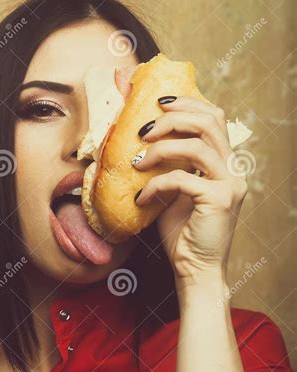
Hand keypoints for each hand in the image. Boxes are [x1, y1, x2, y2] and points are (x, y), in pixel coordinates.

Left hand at [132, 96, 247, 280]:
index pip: (214, 117)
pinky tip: (141, 198)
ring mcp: (230, 184)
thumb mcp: (173, 189)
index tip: (159, 103)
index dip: (188, 103)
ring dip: (161, 148)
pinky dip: (156, 184)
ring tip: (138, 161)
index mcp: (224, 161)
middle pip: (209, 121)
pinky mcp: (219, 201)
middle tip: (144, 130)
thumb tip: (139, 138)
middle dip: (172, 119)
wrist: (194, 268)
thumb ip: (169, 163)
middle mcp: (233, 169)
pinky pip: (181, 179)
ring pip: (196, 146)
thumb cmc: (182, 231)